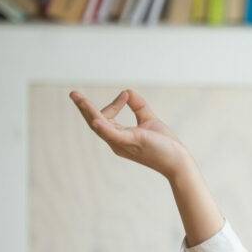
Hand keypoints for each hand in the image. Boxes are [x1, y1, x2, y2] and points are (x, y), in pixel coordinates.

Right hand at [69, 89, 192, 179]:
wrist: (179, 162)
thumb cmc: (164, 144)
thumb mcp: (149, 120)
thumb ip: (138, 106)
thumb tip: (127, 90)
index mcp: (119, 137)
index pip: (106, 118)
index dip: (114, 104)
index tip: (126, 95)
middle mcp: (116, 142)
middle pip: (95, 122)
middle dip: (83, 108)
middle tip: (73, 94)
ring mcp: (122, 144)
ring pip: (99, 126)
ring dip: (88, 111)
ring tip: (78, 98)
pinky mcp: (131, 143)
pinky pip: (113, 135)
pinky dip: (104, 127)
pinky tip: (96, 120)